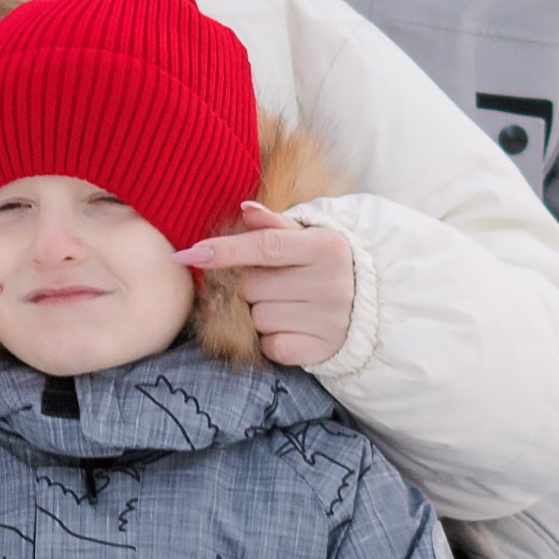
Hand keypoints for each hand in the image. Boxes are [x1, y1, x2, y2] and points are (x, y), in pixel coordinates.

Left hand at [174, 201, 356, 366]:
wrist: (370, 304)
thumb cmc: (325, 264)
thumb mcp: (309, 237)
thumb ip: (275, 225)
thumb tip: (245, 208)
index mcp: (327, 247)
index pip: (265, 247)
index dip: (225, 250)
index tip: (189, 253)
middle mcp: (331, 283)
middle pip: (254, 286)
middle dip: (253, 285)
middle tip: (275, 282)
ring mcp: (329, 320)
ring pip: (259, 318)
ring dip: (261, 313)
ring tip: (288, 304)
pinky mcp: (322, 350)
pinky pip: (271, 346)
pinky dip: (273, 338)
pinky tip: (292, 326)